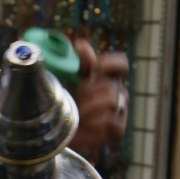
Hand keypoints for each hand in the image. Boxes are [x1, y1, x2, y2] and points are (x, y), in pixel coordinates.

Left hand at [69, 39, 128, 156]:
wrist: (58, 134)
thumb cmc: (64, 104)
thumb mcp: (68, 81)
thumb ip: (77, 64)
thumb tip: (80, 44)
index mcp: (107, 78)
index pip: (121, 64)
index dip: (111, 63)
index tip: (97, 67)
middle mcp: (117, 93)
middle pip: (110, 84)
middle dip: (88, 91)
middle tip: (74, 98)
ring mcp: (119, 112)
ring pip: (110, 101)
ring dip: (88, 107)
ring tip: (76, 113)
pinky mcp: (117, 130)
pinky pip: (110, 121)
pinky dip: (93, 123)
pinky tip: (83, 125)